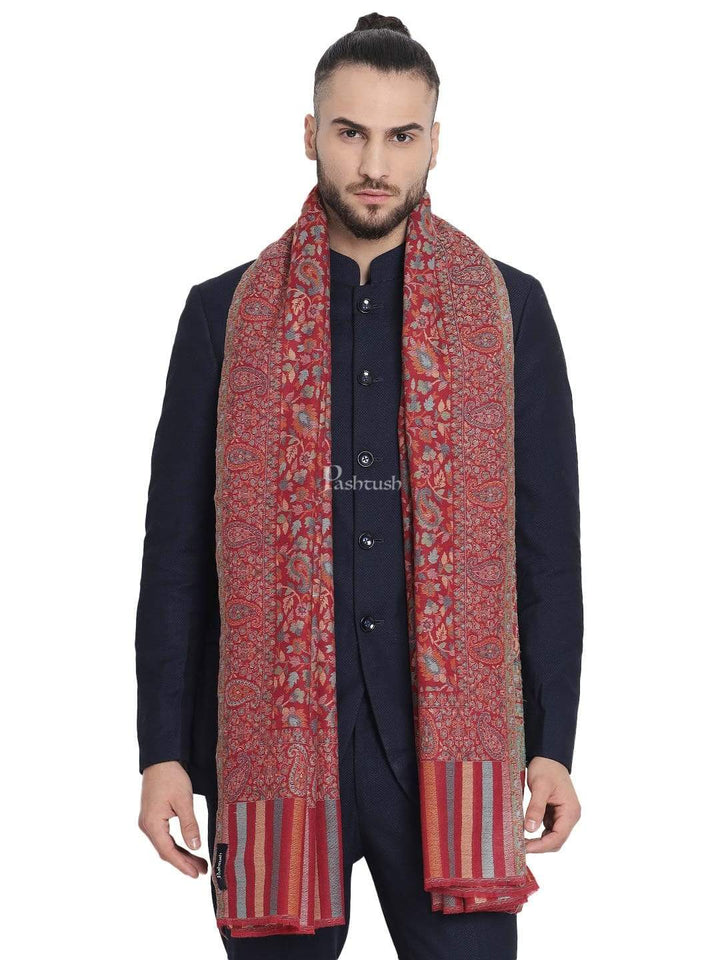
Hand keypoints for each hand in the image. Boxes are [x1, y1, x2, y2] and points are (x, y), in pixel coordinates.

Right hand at [138, 761, 208, 876]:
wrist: (160, 759)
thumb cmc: (171, 777)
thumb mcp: (184, 801)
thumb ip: (189, 825)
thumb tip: (195, 847)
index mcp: (152, 824)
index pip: (168, 852)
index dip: (183, 865)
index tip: (195, 874)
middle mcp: (147, 826)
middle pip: (166, 851)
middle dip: (184, 862)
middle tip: (202, 870)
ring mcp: (148, 822)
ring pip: (165, 845)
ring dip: (181, 853)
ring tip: (199, 862)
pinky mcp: (153, 817)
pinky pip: (164, 837)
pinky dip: (176, 844)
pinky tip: (188, 848)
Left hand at [523, 757, 580, 852]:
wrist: (548, 756)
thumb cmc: (546, 768)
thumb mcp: (539, 786)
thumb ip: (536, 807)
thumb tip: (530, 829)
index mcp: (570, 812)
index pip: (558, 838)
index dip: (541, 846)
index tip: (524, 848)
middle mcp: (569, 816)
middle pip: (556, 841)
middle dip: (539, 846)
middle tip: (519, 846)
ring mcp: (563, 816)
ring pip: (551, 837)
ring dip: (537, 841)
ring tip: (520, 841)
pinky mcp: (555, 813)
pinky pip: (547, 829)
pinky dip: (537, 833)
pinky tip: (524, 832)